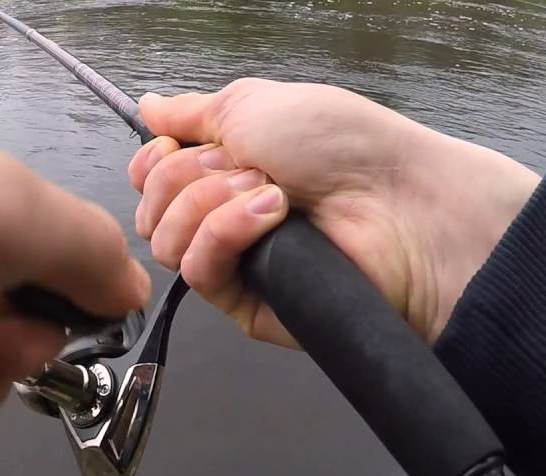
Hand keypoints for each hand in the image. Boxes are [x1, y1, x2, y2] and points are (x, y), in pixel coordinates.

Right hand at [128, 79, 539, 344]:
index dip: (151, 163)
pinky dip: (225, 234)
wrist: (397, 202)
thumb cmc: (342, 145)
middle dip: (186, 177)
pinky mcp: (243, 302)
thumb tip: (148, 107)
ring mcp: (232, 261)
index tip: (174, 145)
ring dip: (208, 204)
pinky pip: (198, 271)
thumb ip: (192, 112)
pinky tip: (270, 218)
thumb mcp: (255, 104)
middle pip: (150, 209)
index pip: (148, 179)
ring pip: (165, 242)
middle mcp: (220, 216)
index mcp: (222, 169)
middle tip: (242, 166)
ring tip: (269, 193)